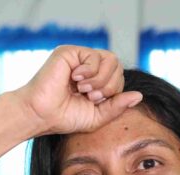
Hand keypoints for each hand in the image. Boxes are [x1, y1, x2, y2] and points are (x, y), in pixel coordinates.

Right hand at [13, 45, 142, 135]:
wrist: (41, 115)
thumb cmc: (64, 118)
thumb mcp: (97, 116)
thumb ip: (117, 106)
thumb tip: (139, 96)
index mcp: (94, 79)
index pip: (118, 76)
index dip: (113, 90)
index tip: (94, 102)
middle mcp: (87, 66)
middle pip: (117, 66)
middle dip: (109, 85)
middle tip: (91, 97)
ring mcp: (78, 58)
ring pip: (110, 59)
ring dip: (100, 79)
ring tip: (84, 90)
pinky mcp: (69, 52)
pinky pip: (94, 56)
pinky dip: (89, 71)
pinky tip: (75, 80)